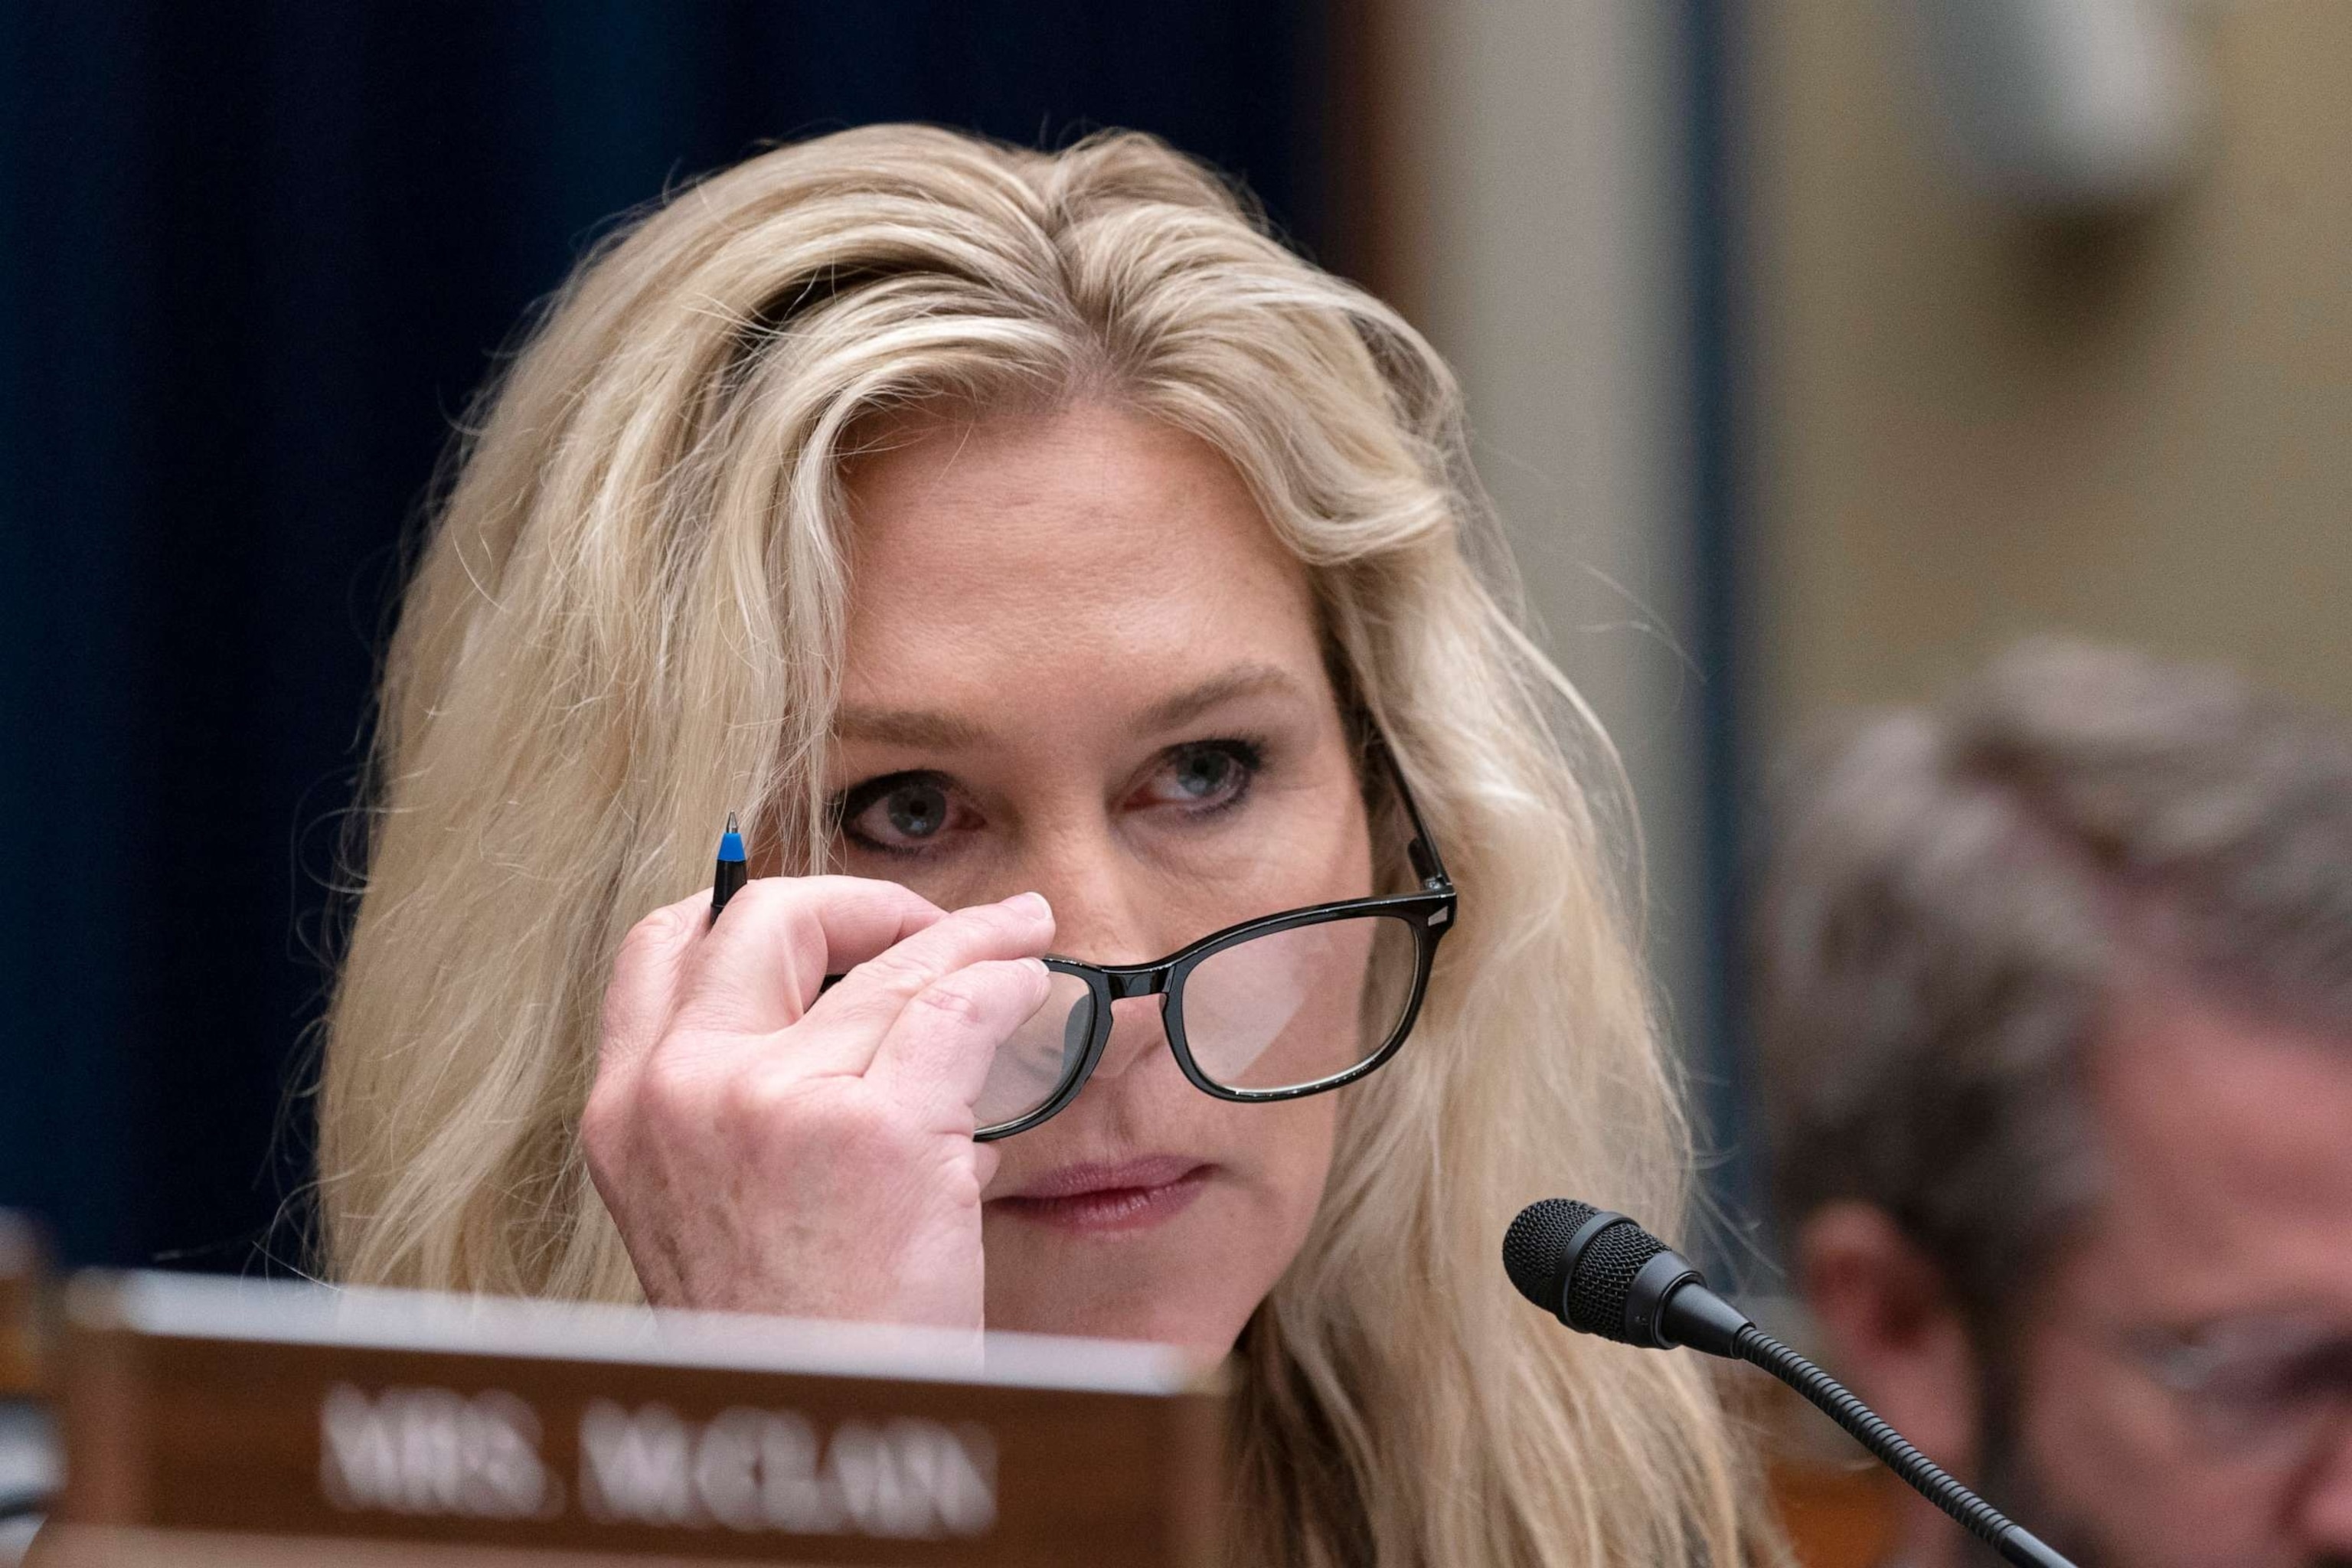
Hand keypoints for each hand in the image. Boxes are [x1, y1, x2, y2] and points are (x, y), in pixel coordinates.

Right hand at [583, 876, 1054, 1327]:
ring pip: (890, 968)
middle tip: (921, 925)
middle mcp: (680, 1093)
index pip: (664, 946)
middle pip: (767, 919)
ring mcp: (772, 1104)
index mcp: (626, 1111)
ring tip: (1016, 938)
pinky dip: (1006, 979)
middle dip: (856, 902)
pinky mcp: (875, 1132)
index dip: (753, 911)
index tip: (827, 926)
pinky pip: (958, 1007)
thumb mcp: (712, 1208)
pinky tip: (1030, 986)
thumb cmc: (790, 1337)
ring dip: (967, 940)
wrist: (823, 1440)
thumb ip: (738, 1107)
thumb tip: (843, 1009)